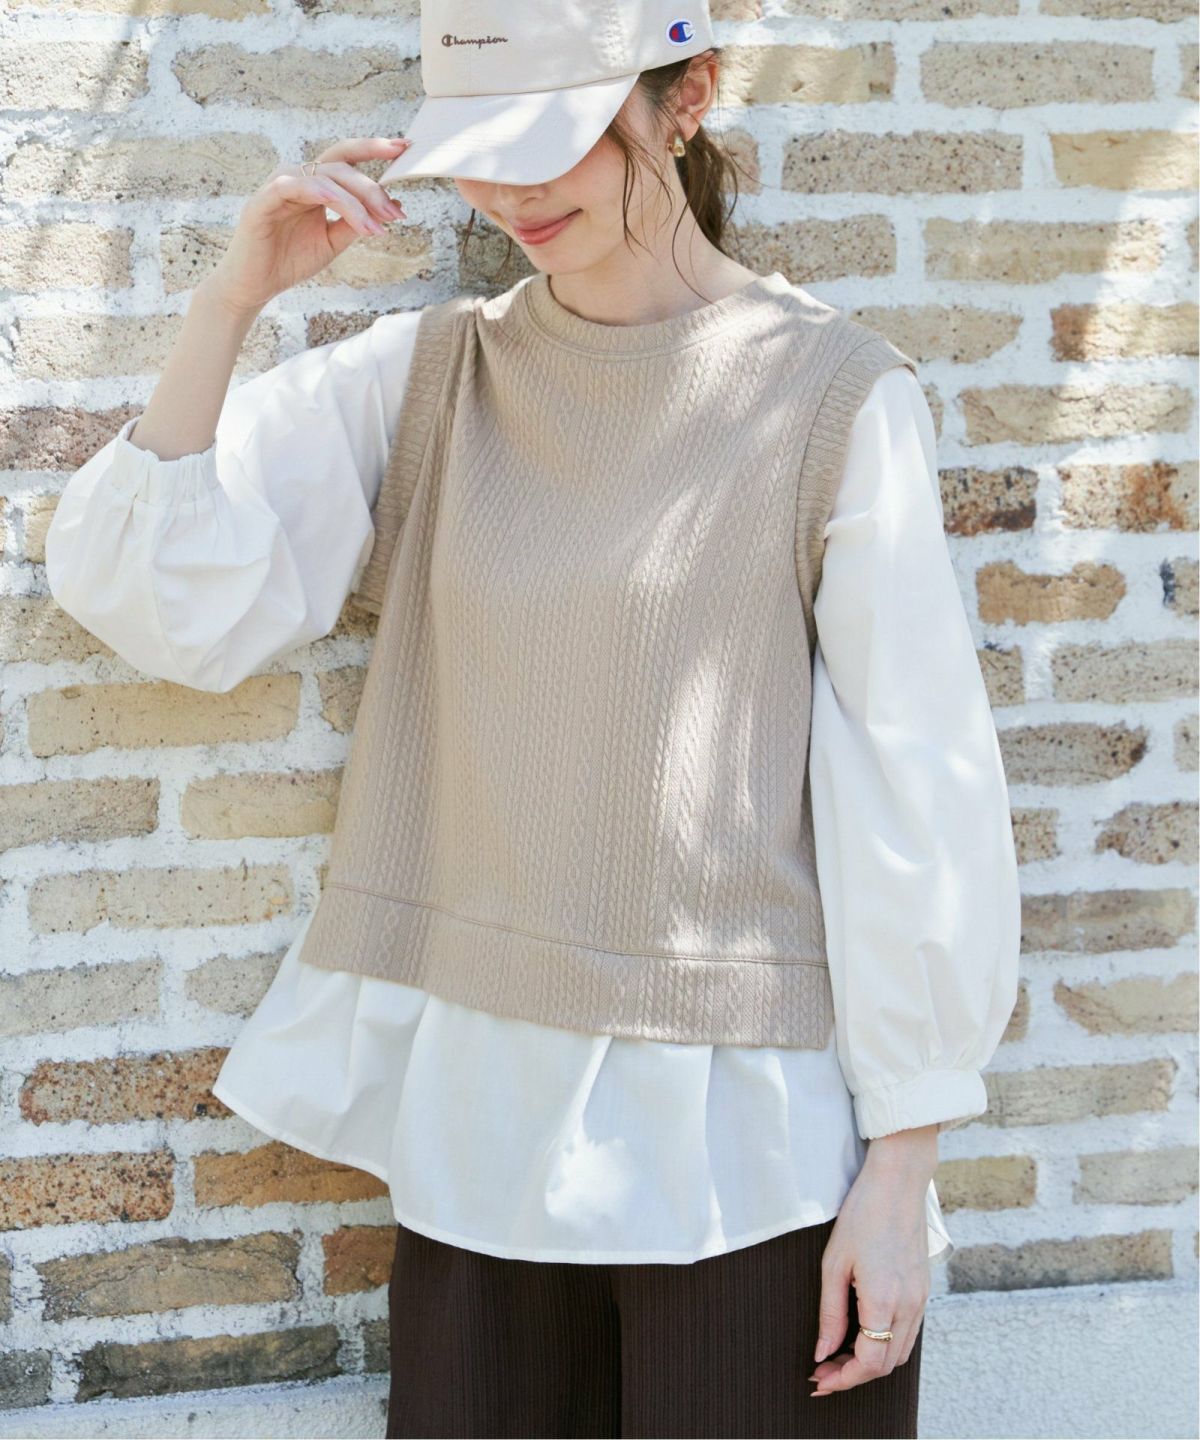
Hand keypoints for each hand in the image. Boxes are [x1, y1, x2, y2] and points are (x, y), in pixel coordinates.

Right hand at [205, 136, 411, 316]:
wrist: (255, 284)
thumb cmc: (290, 260)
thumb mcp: (333, 241)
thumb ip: (356, 223)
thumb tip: (392, 208)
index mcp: (314, 183)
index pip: (347, 158)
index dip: (374, 149)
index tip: (405, 149)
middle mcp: (298, 177)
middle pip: (341, 167)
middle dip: (372, 187)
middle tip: (396, 212)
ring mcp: (279, 185)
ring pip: (324, 178)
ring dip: (355, 201)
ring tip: (376, 226)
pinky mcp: (262, 200)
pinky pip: (294, 186)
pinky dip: (321, 194)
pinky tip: (342, 206)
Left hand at [807, 1126, 935, 1396]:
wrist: (899, 1182)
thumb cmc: (863, 1214)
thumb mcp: (834, 1263)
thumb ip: (830, 1313)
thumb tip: (823, 1351)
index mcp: (885, 1300)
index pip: (869, 1362)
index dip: (843, 1379)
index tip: (819, 1381)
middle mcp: (909, 1306)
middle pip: (886, 1364)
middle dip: (853, 1376)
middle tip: (823, 1373)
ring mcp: (921, 1298)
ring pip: (900, 1352)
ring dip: (871, 1362)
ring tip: (839, 1357)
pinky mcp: (924, 1289)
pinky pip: (908, 1332)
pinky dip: (886, 1344)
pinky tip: (863, 1335)